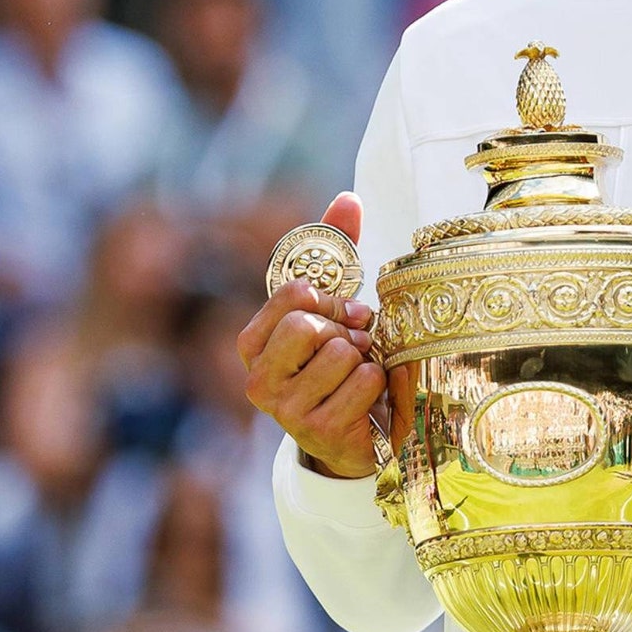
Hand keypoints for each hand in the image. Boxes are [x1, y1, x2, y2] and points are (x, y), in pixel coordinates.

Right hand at [237, 192, 389, 479]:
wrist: (359, 433)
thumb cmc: (342, 361)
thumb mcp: (335, 303)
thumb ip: (335, 250)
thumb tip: (349, 198)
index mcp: (253, 342)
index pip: (294, 294)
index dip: (330, 298)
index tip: (344, 312)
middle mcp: (257, 378)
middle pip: (310, 324)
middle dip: (347, 329)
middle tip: (356, 344)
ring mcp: (284, 409)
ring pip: (341, 352)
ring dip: (365, 357)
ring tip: (360, 372)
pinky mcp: (316, 431)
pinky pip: (363, 381)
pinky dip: (378, 382)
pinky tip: (368, 398)